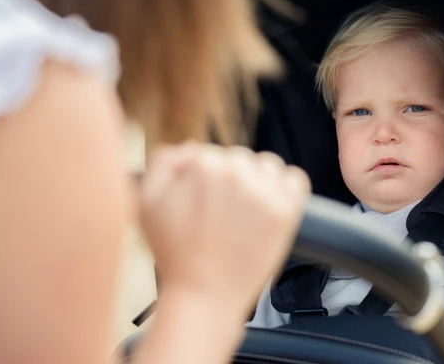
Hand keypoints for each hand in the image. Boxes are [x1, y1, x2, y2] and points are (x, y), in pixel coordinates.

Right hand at [139, 142, 309, 315]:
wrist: (203, 296)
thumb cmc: (174, 253)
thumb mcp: (148, 202)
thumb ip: (163, 163)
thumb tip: (190, 147)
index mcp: (203, 165)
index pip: (210, 154)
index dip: (205, 178)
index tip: (203, 202)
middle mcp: (236, 173)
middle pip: (240, 158)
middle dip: (232, 178)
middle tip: (223, 211)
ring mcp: (264, 192)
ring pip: (268, 165)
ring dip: (260, 180)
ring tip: (247, 211)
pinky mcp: (286, 211)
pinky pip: (295, 179)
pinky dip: (287, 188)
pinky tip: (271, 207)